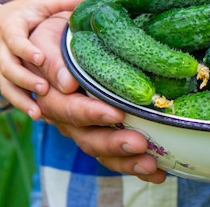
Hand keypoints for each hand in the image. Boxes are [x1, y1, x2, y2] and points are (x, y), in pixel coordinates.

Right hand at [0, 0, 84, 117]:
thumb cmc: (25, 14)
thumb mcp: (39, 4)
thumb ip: (60, 2)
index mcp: (11, 30)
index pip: (15, 41)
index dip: (26, 50)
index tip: (40, 58)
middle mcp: (4, 51)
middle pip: (9, 67)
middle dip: (25, 79)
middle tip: (44, 88)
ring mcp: (3, 67)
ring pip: (7, 85)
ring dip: (22, 99)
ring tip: (38, 112)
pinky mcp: (6, 79)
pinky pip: (10, 94)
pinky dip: (23, 105)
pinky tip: (39, 116)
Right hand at [24, 14, 166, 183]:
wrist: (64, 44)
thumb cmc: (60, 37)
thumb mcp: (49, 39)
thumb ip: (54, 60)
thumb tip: (64, 82)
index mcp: (55, 96)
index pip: (69, 109)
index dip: (91, 114)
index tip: (116, 114)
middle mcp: (70, 119)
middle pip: (88, 138)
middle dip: (115, 143)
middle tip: (140, 143)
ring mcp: (88, 130)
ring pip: (104, 152)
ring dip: (127, 161)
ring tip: (152, 165)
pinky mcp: (105, 135)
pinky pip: (118, 157)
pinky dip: (137, 166)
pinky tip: (160, 173)